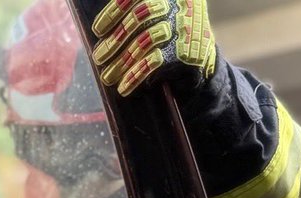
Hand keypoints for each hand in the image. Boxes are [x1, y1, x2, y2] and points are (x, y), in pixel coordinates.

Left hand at [91, 0, 216, 96]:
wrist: (202, 64)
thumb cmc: (170, 40)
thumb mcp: (158, 18)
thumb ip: (136, 16)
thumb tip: (100, 33)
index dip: (113, 12)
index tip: (97, 31)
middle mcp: (180, 4)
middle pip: (140, 16)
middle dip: (115, 39)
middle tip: (98, 58)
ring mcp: (185, 27)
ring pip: (145, 40)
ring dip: (121, 61)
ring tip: (107, 77)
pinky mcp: (187, 52)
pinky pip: (153, 62)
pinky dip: (135, 75)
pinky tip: (123, 87)